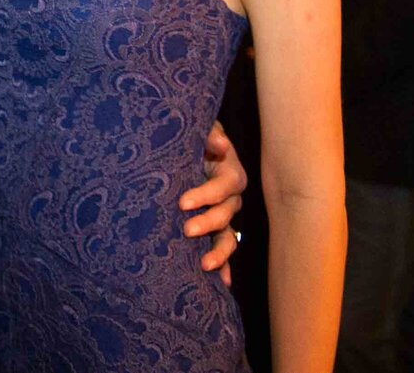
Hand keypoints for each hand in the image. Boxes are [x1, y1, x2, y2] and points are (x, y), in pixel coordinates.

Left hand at [180, 120, 246, 283]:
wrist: (184, 148)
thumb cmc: (192, 137)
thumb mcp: (200, 129)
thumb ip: (209, 135)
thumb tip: (222, 145)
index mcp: (229, 172)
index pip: (224, 186)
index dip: (206, 195)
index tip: (183, 202)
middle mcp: (230, 196)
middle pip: (226, 213)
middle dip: (208, 223)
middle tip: (186, 229)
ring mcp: (224, 214)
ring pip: (228, 236)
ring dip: (219, 252)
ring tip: (204, 264)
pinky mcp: (214, 228)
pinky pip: (223, 249)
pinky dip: (224, 266)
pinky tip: (221, 283)